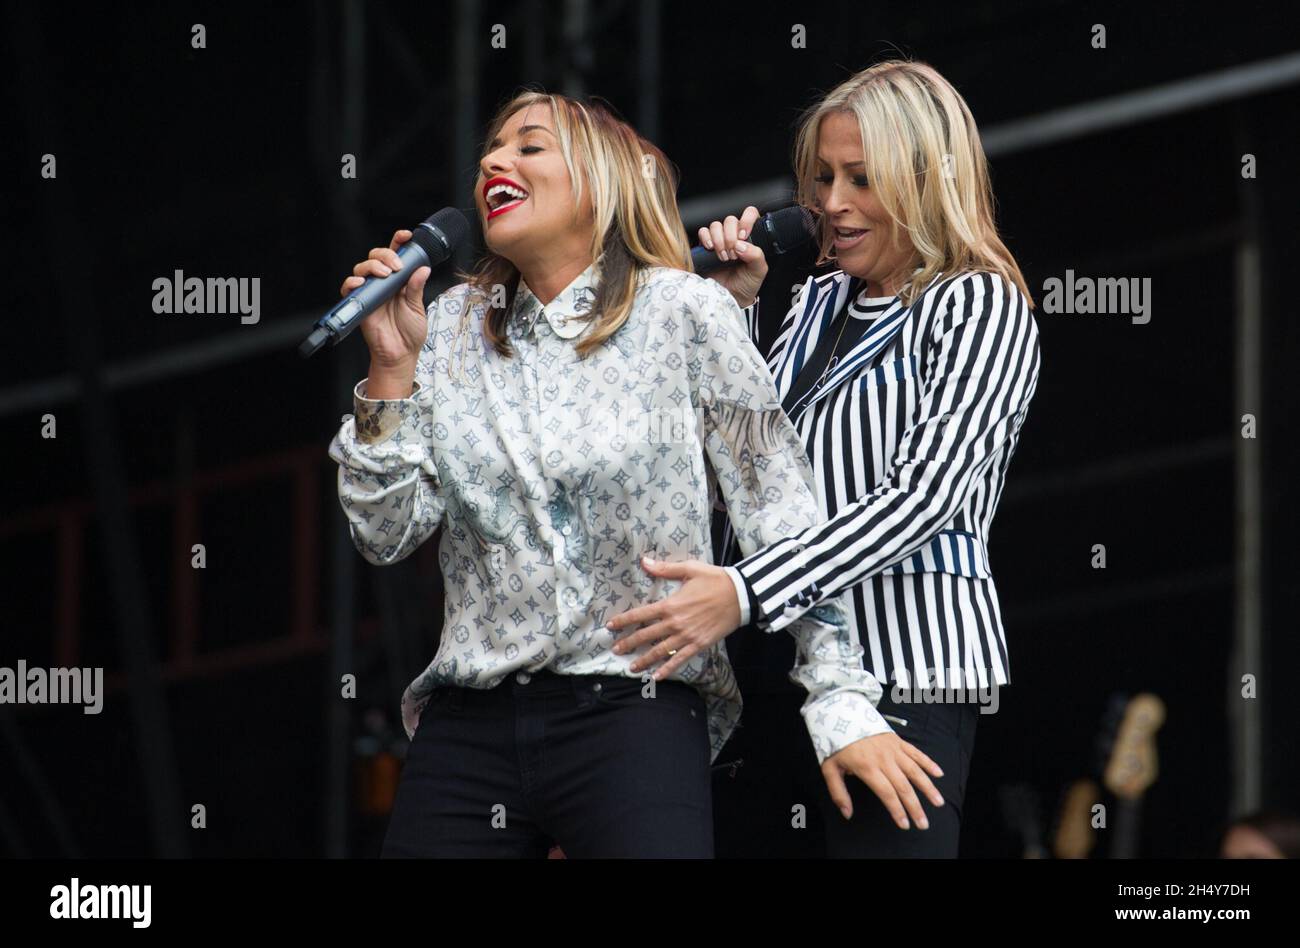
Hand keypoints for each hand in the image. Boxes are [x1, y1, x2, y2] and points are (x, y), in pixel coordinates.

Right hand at [338, 228, 433, 370]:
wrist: (400, 355)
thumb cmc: (409, 333)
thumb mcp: (417, 308)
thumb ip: (416, 288)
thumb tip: (423, 268)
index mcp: (399, 281)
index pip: (397, 255)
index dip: (399, 242)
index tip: (406, 236)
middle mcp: (383, 283)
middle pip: (376, 256)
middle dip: (385, 254)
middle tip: (396, 266)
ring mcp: (371, 291)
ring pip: (362, 267)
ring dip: (372, 266)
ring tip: (383, 274)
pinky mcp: (359, 302)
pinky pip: (349, 287)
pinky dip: (353, 281)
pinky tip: (362, 282)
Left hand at [605, 556, 740, 679]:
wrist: (740, 595)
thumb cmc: (714, 580)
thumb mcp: (689, 569)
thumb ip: (665, 569)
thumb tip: (644, 562)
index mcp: (670, 604)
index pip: (640, 615)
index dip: (624, 621)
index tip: (611, 626)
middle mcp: (675, 623)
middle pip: (646, 636)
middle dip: (628, 643)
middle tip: (615, 649)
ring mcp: (686, 636)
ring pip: (660, 651)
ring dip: (643, 660)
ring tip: (631, 667)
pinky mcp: (698, 645)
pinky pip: (679, 659)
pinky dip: (667, 669)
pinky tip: (656, 677)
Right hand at [698, 205, 768, 309]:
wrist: (731, 298)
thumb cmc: (746, 284)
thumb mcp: (759, 270)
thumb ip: (756, 255)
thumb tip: (741, 244)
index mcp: (749, 237)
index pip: (749, 214)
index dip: (746, 221)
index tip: (744, 236)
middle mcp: (734, 236)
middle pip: (730, 220)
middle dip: (731, 237)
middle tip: (733, 255)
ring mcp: (719, 240)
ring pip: (716, 225)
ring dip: (719, 241)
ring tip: (724, 257)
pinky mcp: (705, 246)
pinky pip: (702, 232)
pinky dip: (706, 239)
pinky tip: (711, 250)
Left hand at [822, 732, 944, 828]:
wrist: (842, 714)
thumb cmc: (835, 743)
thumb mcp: (829, 768)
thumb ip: (838, 792)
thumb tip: (847, 814)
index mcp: (867, 767)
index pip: (886, 793)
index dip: (897, 810)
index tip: (905, 825)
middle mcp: (883, 759)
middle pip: (903, 786)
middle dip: (915, 807)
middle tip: (924, 824)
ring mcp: (893, 749)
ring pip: (914, 770)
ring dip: (928, 788)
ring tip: (938, 803)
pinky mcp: (898, 741)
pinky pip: (916, 753)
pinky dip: (929, 763)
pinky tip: (939, 774)